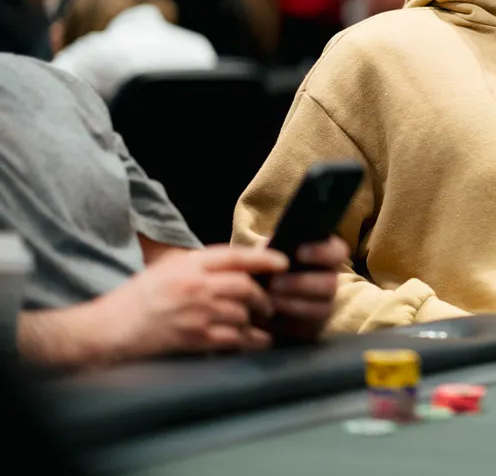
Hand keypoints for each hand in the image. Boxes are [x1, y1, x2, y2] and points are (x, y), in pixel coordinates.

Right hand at [96, 245, 288, 360]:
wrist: (110, 328)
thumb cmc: (138, 297)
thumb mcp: (167, 268)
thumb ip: (199, 265)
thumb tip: (236, 266)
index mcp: (189, 264)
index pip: (235, 256)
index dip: (264, 258)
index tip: (283, 262)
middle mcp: (196, 286)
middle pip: (245, 286)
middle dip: (262, 295)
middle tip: (268, 302)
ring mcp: (196, 313)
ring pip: (242, 313)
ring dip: (257, 319)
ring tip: (263, 321)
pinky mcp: (194, 338)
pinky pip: (233, 338)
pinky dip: (250, 340)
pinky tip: (259, 341)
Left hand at [264, 235, 348, 340]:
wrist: (255, 301)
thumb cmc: (266, 271)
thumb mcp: (268, 255)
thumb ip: (274, 250)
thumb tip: (273, 248)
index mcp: (324, 258)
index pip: (338, 252)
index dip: (323, 252)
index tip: (299, 253)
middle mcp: (330, 281)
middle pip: (330, 283)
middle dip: (301, 283)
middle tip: (275, 282)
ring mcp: (324, 306)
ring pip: (323, 307)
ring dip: (294, 303)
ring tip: (270, 300)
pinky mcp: (314, 327)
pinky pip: (310, 328)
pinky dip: (289, 323)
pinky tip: (271, 316)